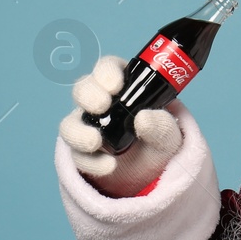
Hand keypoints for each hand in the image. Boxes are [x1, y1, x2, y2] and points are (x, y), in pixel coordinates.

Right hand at [58, 54, 183, 197]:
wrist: (155, 170)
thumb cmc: (160, 139)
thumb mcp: (170, 134)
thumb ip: (163, 125)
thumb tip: (144, 119)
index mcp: (123, 86)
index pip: (108, 69)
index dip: (107, 72)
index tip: (116, 85)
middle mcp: (100, 103)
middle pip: (82, 90)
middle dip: (88, 95)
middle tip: (102, 105)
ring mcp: (87, 128)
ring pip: (69, 124)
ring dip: (78, 131)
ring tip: (94, 141)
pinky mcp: (82, 153)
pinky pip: (77, 156)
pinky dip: (91, 161)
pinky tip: (108, 165)